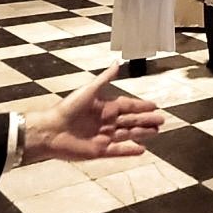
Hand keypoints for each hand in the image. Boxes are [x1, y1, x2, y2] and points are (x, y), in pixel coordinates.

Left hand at [24, 64, 165, 162]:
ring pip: (128, 134)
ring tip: (156, 132)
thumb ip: (104, 79)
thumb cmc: (68, 109)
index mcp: (104, 106)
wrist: (51, 131)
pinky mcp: (99, 150)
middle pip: (131, 120)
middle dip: (146, 120)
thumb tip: (117, 62)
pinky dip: (130, 150)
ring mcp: (103, 136)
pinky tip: (142, 150)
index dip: (141, 105)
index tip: (155, 105)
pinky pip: (118, 150)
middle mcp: (106, 121)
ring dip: (142, 133)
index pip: (127, 105)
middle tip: (161, 120)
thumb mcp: (88, 91)